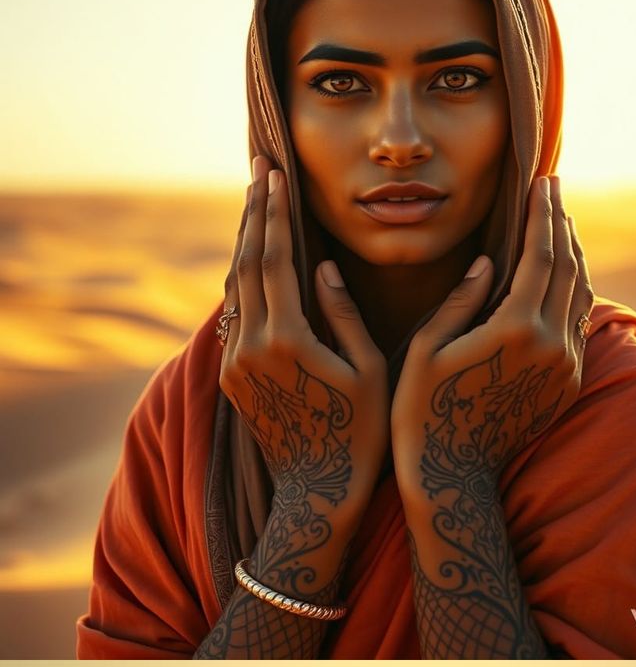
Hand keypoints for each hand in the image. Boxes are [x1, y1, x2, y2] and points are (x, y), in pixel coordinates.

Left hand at [220, 157, 388, 518]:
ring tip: (258, 208)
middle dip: (255, 215)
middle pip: (246, 262)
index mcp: (289, 338)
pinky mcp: (232, 377)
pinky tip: (255, 263)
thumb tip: (322, 266)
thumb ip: (344, 314)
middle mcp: (252, 345)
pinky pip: (234, 315)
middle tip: (260, 173)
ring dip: (246, 244)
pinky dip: (244, 279)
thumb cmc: (363, 435)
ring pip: (234, 286)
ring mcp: (236, 362)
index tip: (276, 174)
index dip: (276, 213)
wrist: (319, 494)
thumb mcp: (371, 372)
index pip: (276, 258)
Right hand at [391, 174, 593, 491]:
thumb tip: (491, 258)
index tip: (542, 180)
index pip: (540, 254)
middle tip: (553, 189)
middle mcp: (551, 346)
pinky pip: (578, 325)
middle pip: (568, 268)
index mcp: (515, 329)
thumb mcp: (430, 346)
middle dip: (561, 224)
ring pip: (580, 295)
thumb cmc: (423, 409)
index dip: (542, 213)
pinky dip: (572, 290)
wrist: (454, 475)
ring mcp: (565, 367)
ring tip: (557, 223)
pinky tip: (560, 274)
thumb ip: (462, 298)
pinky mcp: (567, 384)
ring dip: (572, 254)